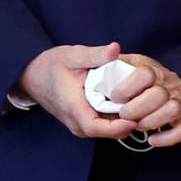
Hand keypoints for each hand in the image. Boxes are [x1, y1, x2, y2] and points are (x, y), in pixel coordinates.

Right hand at [15, 42, 139, 140]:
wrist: (32, 76)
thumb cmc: (51, 65)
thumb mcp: (73, 55)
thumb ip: (95, 54)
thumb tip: (115, 49)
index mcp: (73, 108)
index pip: (98, 128)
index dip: (120, 125)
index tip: (137, 114)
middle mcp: (77, 123)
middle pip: (110, 132)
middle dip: (130, 120)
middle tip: (147, 104)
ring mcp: (81, 126)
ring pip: (110, 130)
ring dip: (126, 119)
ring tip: (141, 102)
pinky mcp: (84, 124)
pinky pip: (106, 126)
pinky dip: (118, 117)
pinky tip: (129, 103)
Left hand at [100, 53, 180, 148]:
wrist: (149, 91)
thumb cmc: (121, 80)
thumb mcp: (111, 63)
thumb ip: (101, 56)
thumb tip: (113, 48)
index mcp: (149, 67)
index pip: (145, 74)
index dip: (127, 89)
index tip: (114, 98)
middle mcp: (169, 81)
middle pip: (159, 95)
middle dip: (136, 110)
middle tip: (124, 114)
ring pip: (173, 110)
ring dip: (152, 121)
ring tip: (138, 125)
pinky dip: (170, 137)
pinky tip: (153, 140)